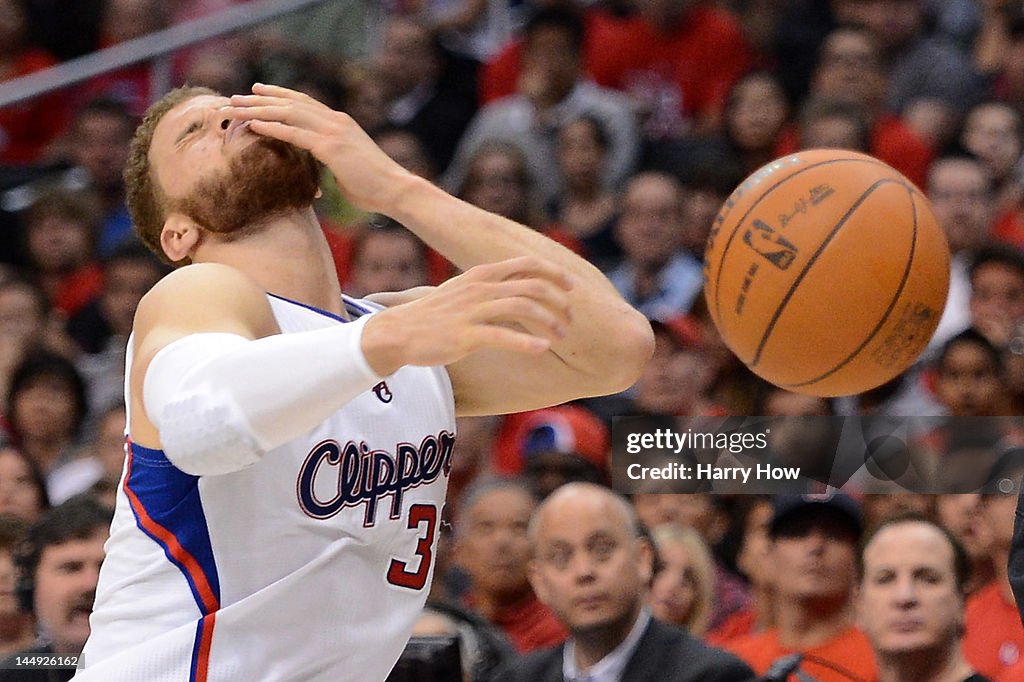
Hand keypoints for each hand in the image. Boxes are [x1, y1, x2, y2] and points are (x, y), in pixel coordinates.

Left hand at [227, 83, 413, 214]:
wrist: (395, 189)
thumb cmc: (374, 186)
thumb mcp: (347, 167)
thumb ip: (330, 161)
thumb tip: (319, 171)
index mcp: (341, 123)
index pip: (304, 102)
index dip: (280, 95)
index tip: (258, 91)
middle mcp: (336, 121)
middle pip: (292, 103)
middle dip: (261, 99)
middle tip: (236, 96)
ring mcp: (334, 132)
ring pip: (288, 114)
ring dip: (259, 110)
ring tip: (235, 108)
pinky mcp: (331, 147)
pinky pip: (295, 133)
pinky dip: (272, 127)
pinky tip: (253, 125)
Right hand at [360, 256, 572, 375]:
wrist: (398, 332)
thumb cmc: (436, 315)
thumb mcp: (464, 290)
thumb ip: (491, 286)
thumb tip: (519, 285)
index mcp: (481, 274)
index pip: (527, 263)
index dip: (554, 272)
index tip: (571, 287)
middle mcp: (479, 287)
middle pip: (531, 285)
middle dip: (558, 301)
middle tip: (570, 319)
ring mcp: (472, 310)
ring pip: (522, 307)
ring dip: (548, 321)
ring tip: (561, 336)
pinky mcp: (465, 335)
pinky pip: (502, 335)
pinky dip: (526, 342)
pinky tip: (542, 349)